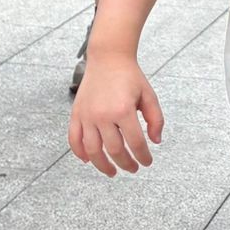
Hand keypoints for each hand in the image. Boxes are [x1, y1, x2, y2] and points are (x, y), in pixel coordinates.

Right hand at [69, 57, 162, 176]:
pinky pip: (74, 138)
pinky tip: (88, 160)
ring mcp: (87, 115)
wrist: (108, 58)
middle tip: (133, 169)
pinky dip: (79, 152)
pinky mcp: (77, 113)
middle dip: (125, 163)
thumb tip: (155, 142)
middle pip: (114, 150)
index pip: (135, 143)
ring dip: (102, 165)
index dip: (143, 156)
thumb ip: (156, 119)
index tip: (147, 162)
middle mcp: (103, 115)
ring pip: (92, 150)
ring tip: (111, 172)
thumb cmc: (130, 77)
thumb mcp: (149, 96)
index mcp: (123, 110)